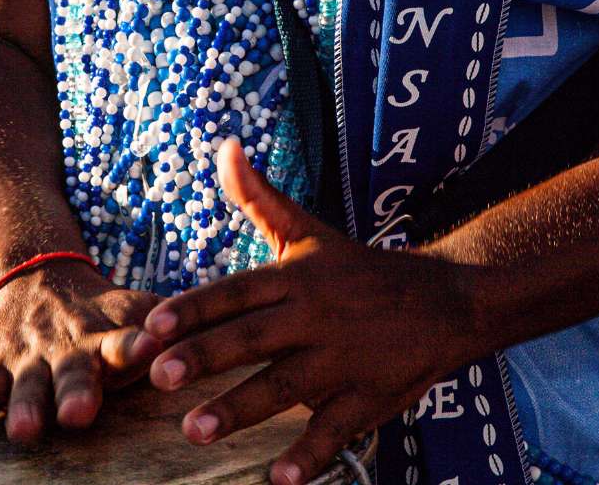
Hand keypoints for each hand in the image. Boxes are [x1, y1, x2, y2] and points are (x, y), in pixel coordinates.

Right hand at [0, 260, 162, 449]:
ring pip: (26, 384)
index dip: (137, 346)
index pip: (126, 339)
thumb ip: (173, 325)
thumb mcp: (135, 308)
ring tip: (27, 434)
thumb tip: (241, 328)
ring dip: (26, 408)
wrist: (35, 274)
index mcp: (107, 333)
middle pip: (73, 370)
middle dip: (77, 392)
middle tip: (83, 414)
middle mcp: (67, 346)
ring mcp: (27, 358)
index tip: (151, 352)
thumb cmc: (101, 312)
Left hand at [143, 139, 480, 484]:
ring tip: (194, 431)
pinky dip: (309, 454)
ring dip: (239, 408)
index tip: (150, 329)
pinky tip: (278, 478)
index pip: (234, 292)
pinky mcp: (370, 396)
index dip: (192, 309)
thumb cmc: (361, 268)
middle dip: (204, 357)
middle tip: (159, 378)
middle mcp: (314, 315)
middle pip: (251, 337)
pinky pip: (335, 428)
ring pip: (284, 385)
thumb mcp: (310, 230)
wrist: (448, 298)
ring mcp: (343, 358)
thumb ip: (260, 197)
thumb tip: (225, 148)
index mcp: (295, 277)